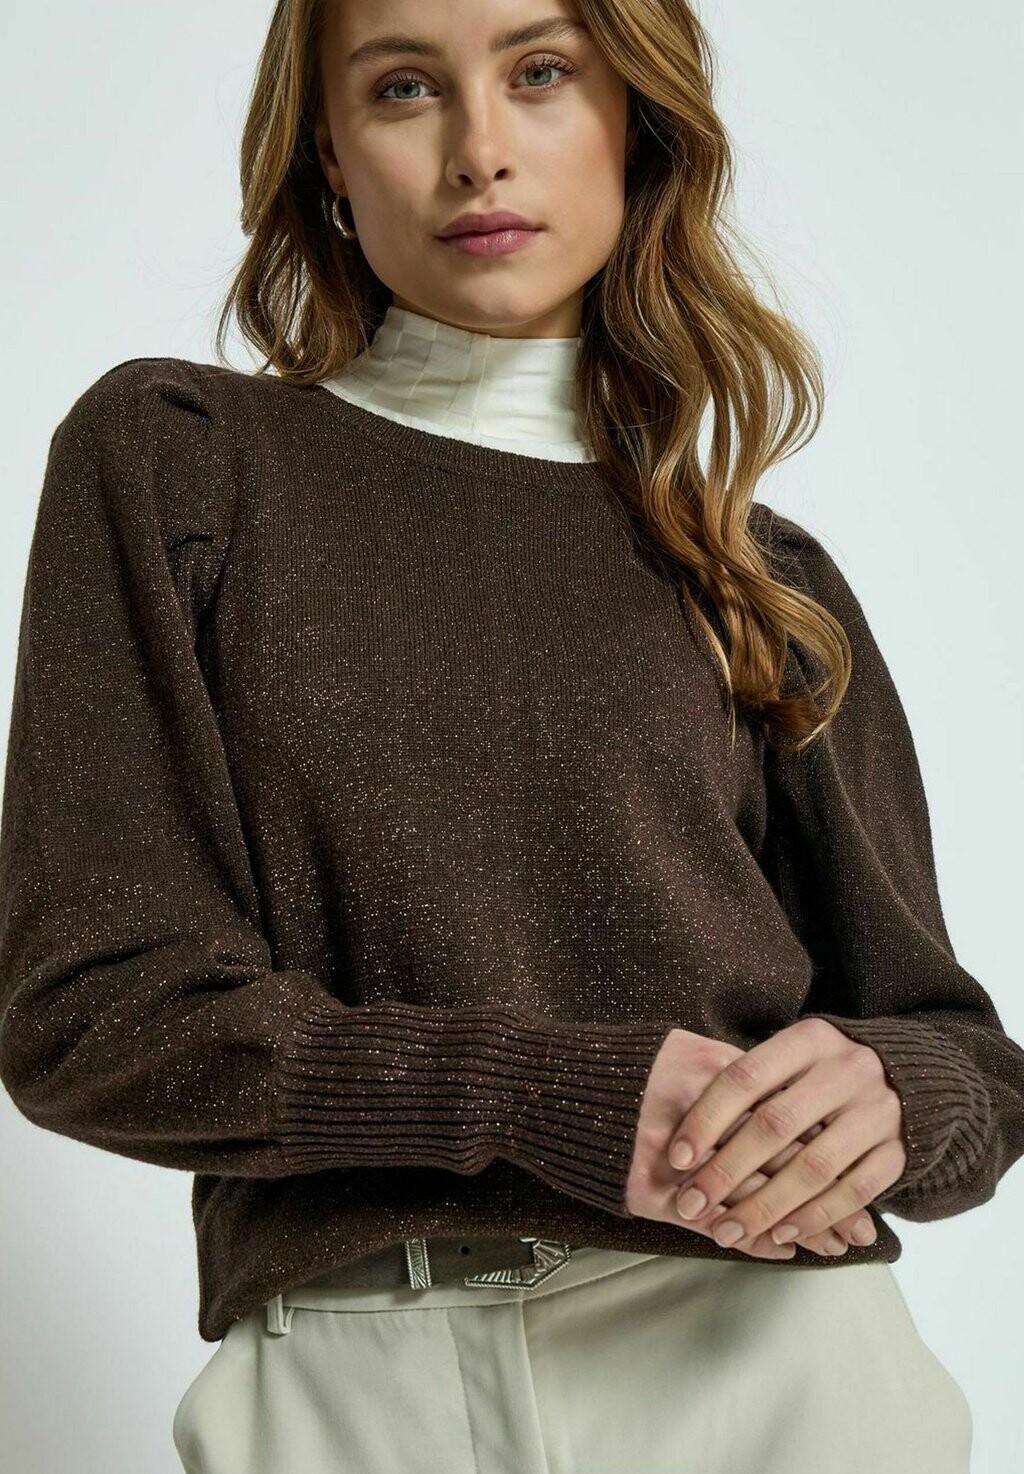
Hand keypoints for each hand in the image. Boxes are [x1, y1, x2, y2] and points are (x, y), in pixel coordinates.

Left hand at [666, 1017, 905, 1253]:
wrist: (919, 1073)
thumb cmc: (828, 1070)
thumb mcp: (796, 1054)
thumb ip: (753, 1081)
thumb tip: (686, 1132)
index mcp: (810, 1039)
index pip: (746, 1077)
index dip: (707, 1118)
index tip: (677, 1157)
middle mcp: (847, 1070)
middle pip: (776, 1125)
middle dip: (727, 1170)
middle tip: (691, 1203)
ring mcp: (877, 1112)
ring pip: (813, 1166)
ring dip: (765, 1206)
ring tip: (727, 1231)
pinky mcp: (899, 1151)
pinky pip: (853, 1192)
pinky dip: (813, 1217)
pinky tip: (779, 1235)